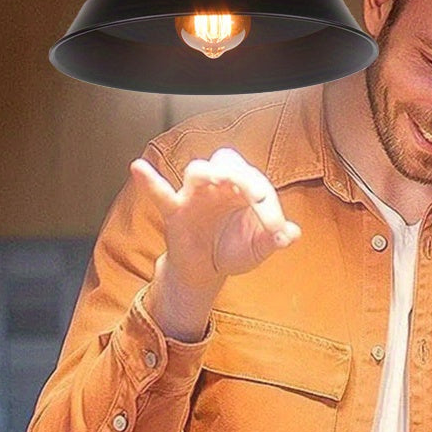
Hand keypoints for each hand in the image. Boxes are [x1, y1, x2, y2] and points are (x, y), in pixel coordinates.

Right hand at [131, 147, 301, 291]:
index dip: (270, 207)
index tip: (278, 232)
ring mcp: (196, 195)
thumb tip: (292, 234)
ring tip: (211, 178)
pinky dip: (150, 181)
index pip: (258, 186)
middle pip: (227, 161)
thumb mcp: (258, 249)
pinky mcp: (176, 211)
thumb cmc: (235, 250)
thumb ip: (274, 240)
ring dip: (206, 173)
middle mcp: (221, 185)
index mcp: (245, 189)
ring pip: (197, 172)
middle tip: (248, 189)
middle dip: (237, 172)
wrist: (207, 270)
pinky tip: (138, 167)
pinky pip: (161, 193)